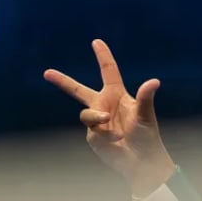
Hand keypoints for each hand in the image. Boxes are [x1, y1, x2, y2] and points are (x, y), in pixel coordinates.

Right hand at [44, 40, 175, 196]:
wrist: (140, 159)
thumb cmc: (146, 134)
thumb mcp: (145, 114)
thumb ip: (145, 97)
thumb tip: (154, 81)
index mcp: (117, 94)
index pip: (108, 71)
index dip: (103, 56)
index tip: (96, 41)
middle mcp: (104, 105)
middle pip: (78, 90)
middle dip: (62, 81)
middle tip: (47, 72)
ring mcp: (96, 121)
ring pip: (87, 114)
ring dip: (99, 119)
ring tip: (118, 133)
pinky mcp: (92, 136)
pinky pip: (93, 132)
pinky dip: (106, 137)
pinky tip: (117, 142)